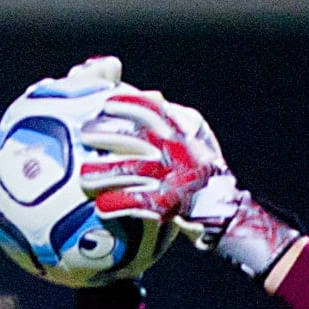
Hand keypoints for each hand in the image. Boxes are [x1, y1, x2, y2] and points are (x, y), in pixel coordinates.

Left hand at [74, 87, 299, 278]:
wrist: (225, 213)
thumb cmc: (202, 173)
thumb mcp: (194, 140)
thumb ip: (174, 120)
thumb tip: (153, 95)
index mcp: (185, 132)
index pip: (155, 111)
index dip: (130, 104)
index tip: (105, 102)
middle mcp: (182, 151)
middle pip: (141, 138)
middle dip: (112, 134)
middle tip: (85, 132)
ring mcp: (179, 178)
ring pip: (138, 171)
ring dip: (108, 173)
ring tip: (83, 176)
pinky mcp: (174, 205)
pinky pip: (143, 204)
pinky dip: (121, 204)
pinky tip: (100, 208)